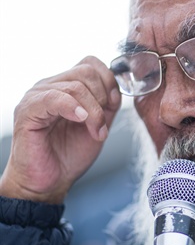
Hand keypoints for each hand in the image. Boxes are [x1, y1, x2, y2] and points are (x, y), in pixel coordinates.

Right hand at [0, 56, 121, 203]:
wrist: (50, 181)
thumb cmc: (70, 154)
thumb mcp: (99, 124)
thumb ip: (108, 104)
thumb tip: (118, 87)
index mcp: (66, 86)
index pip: (90, 63)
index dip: (109, 80)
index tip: (113, 105)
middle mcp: (50, 86)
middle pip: (86, 72)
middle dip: (103, 98)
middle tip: (102, 125)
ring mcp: (37, 96)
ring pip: (75, 86)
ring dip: (94, 111)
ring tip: (94, 132)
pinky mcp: (27, 111)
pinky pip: (54, 97)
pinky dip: (75, 108)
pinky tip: (81, 121)